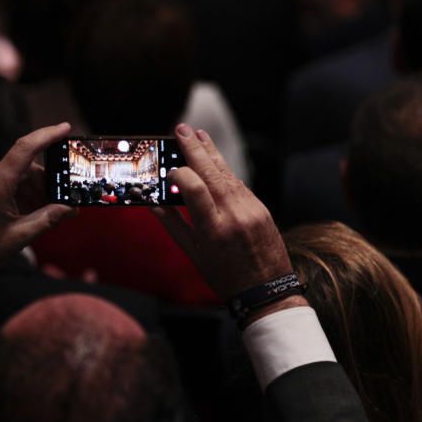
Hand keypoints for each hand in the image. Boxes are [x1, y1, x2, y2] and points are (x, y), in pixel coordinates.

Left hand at [0, 123, 77, 300]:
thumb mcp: (20, 236)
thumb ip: (49, 218)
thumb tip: (72, 208)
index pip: (26, 148)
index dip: (48, 135)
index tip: (66, 128)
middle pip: (25, 167)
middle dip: (45, 182)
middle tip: (61, 202)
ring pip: (15, 175)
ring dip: (31, 190)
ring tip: (40, 214)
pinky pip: (2, 181)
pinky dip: (17, 193)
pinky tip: (24, 213)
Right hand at [154, 124, 304, 317]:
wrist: (267, 291)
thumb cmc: (226, 278)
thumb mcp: (194, 256)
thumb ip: (173, 227)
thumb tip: (153, 205)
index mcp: (213, 230)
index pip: (194, 188)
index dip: (180, 173)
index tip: (169, 169)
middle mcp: (234, 215)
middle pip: (212, 173)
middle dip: (196, 148)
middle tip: (182, 129)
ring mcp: (251, 210)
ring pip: (228, 174)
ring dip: (212, 154)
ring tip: (198, 136)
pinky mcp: (261, 208)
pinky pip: (239, 185)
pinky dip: (225, 172)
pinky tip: (215, 162)